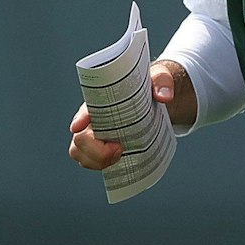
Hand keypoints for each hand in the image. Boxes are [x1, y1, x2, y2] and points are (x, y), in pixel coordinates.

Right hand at [68, 60, 191, 170]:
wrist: (157, 102)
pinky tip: (118, 163)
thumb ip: (163, 82)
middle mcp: (93, 118)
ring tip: (120, 157)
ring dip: (96, 161)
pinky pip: (91, 161)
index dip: (79, 119)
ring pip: (80, 153)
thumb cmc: (151, 86)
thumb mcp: (160, 78)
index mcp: (102, 100)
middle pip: (79, 138)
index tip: (80, 126)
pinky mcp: (103, 148)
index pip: (84, 109)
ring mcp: (96, 135)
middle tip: (120, 149)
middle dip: (94, 149)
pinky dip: (101, 166)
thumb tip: (165, 96)